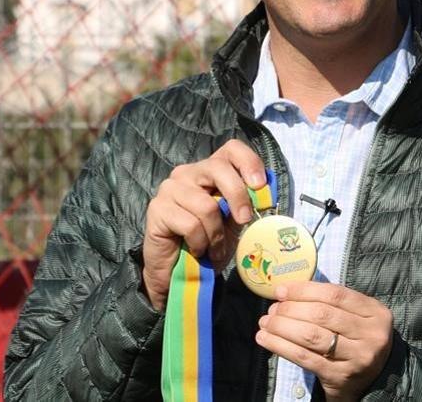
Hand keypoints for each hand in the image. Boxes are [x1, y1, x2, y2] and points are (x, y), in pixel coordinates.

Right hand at [141, 139, 265, 310]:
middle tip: (244, 220)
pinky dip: (200, 243)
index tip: (260, 186)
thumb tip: (264, 192)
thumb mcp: (234, 222)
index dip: (249, 162)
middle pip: (219, 169)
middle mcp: (187, 172)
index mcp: (210, 170)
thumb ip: (245, 204)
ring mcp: (170, 188)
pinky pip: (190, 224)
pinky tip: (196, 250)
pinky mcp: (157, 209)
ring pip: (207, 205)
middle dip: (238, 197)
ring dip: (216, 233)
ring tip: (214, 248)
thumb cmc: (209, 243)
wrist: (178, 272)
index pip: (231, 149)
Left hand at [256, 282, 393, 401]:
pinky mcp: (339, 376)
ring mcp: (357, 357)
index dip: (304, 290)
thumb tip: (288, 293)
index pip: (335, 294)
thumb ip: (333, 304)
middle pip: (322, 314)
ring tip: (266, 323)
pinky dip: (281, 346)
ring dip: (282, 327)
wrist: (372, 381)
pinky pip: (305, 357)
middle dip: (290, 309)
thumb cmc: (357, 342)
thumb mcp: (357, 318)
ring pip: (311, 335)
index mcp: (376, 313)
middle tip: (272, 310)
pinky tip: (266, 339)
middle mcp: (370, 334)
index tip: (281, 290)